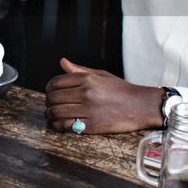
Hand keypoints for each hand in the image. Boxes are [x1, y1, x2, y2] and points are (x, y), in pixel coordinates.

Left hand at [44, 57, 164, 133]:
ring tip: (51, 115)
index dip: (48, 88)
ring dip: (50, 115)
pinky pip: (66, 126)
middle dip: (47, 102)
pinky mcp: (91, 126)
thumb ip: (79, 70)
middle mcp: (86, 93)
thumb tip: (62, 62)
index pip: (55, 82)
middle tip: (49, 105)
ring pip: (56, 112)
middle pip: (53, 98)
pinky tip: (60, 124)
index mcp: (87, 79)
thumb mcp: (101, 75)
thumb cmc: (120, 90)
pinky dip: (58, 126)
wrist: (140, 106)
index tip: (49, 93)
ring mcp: (88, 110)